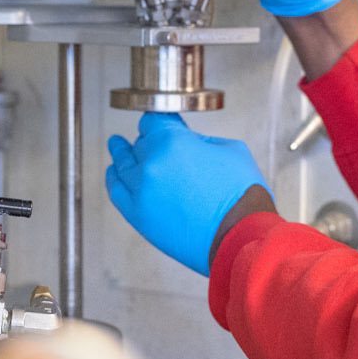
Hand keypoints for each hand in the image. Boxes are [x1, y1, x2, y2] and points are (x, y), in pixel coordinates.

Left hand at [105, 112, 272, 275]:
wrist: (242, 238)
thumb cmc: (243, 195)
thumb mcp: (229, 149)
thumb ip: (200, 140)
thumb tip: (186, 140)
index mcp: (172, 142)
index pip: (152, 120)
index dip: (160, 121)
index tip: (163, 122)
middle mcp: (152, 164)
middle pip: (140, 143)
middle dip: (149, 140)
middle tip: (155, 141)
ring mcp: (142, 192)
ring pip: (124, 165)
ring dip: (123, 154)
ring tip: (118, 146)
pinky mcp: (140, 217)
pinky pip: (117, 193)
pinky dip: (114, 179)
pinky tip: (115, 172)